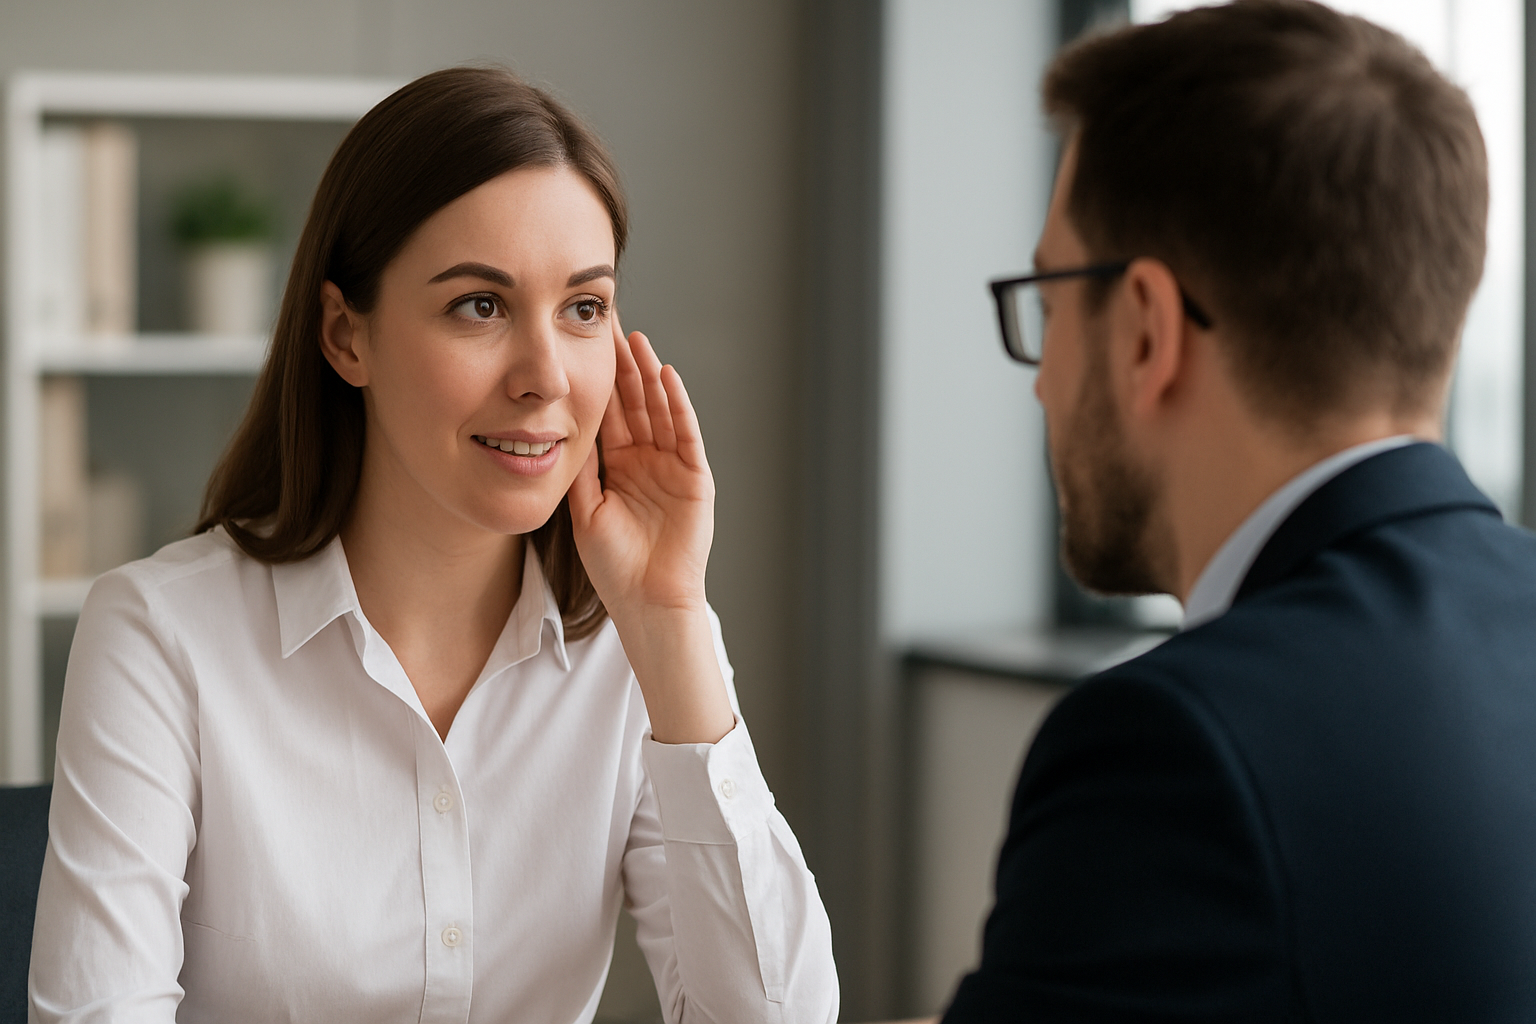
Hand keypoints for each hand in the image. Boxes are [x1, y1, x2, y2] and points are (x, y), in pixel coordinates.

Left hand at [568, 322, 733, 742]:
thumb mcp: (584, 509)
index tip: (583, 346)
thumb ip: (578, 469)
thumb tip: (556, 425)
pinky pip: (686, 435)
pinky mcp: (696, 479)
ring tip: (637, 341)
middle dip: (623, 366)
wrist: (646, 601)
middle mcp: (648, 461)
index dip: (598, 381)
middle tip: (610, 326)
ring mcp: (674, 467)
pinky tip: (667, 378)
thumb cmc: (613, 566)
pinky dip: (678, 406)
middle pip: (636, 403)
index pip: (608, 414)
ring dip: (650, 376)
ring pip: (661, 411)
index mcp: (620, 467)